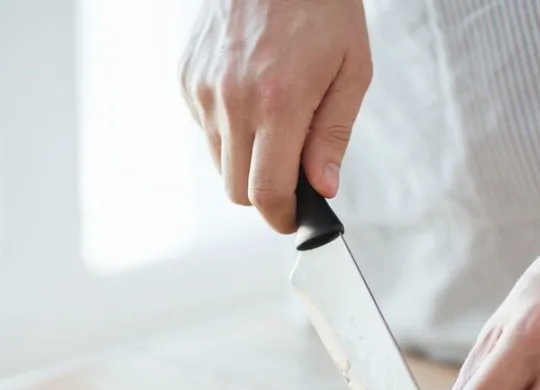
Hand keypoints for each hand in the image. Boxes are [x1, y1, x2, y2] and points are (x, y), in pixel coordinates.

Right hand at [179, 0, 371, 231]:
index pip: (267, 192)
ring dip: (246, 160)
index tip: (293, 219)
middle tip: (293, 175)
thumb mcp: (351, 70)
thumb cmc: (322, 6)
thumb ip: (333, 136)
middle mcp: (232, 100)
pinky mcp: (187, 76)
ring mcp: (204, 88)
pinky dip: (229, 129)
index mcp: (279, 103)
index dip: (282, 217)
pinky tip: (253, 96)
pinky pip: (205, 128)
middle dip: (266, 194)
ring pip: (219, 162)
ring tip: (276, 123)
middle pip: (236, 189)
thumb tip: (323, 188)